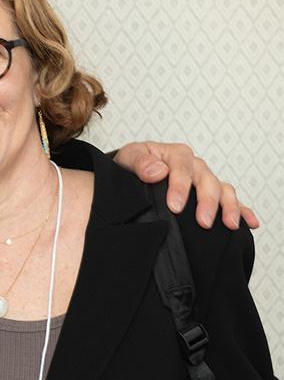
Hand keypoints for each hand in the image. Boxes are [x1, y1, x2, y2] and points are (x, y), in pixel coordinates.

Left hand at [113, 141, 258, 229]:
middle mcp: (194, 165)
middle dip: (207, 202)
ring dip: (229, 207)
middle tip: (203, 222)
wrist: (134, 170)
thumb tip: (158, 171)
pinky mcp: (212, 192)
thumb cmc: (134, 163)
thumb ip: (140, 162)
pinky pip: (231, 200)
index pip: (181, 170)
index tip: (174, 207)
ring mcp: (205, 179)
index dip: (180, 188)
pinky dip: (243, 210)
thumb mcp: (129, 157)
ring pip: (223, 190)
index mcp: (176, 154)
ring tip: (230, 225)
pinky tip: (250, 223)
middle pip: (207, 181)